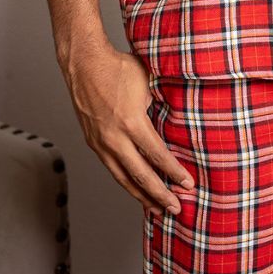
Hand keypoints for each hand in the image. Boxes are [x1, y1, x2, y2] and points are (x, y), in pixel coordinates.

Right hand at [59, 39, 195, 215]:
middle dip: (160, 195)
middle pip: (140, 176)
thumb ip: (160, 105)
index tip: (188, 185)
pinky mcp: (93, 143)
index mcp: (131, 123)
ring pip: (123, 178)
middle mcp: (114, 138)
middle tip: (177, 209)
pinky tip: (135, 190)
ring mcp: (101, 143)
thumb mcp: (147, 84)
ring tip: (157, 210)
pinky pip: (112, 169)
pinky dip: (125, 183)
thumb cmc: (118, 68)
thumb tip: (177, 119)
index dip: (174, 173)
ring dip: (141, 196)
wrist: (84, 64)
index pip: (157, 155)